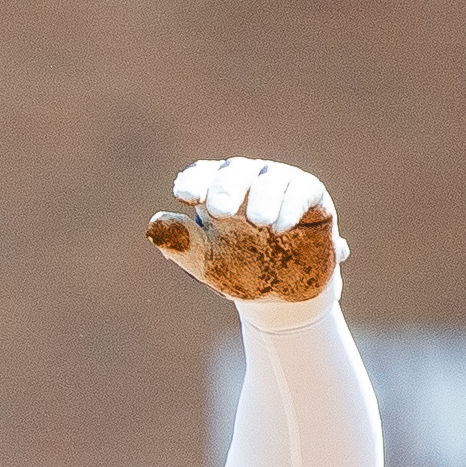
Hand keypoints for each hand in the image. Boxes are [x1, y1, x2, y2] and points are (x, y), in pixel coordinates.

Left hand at [147, 159, 342, 304]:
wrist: (281, 295)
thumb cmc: (239, 270)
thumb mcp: (206, 262)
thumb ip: (182, 244)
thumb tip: (154, 224)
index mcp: (216, 192)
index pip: (202, 175)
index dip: (194, 181)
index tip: (184, 196)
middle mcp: (248, 182)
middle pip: (235, 171)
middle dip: (227, 188)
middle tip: (220, 211)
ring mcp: (281, 185)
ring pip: (271, 178)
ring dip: (264, 197)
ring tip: (259, 222)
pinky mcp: (311, 197)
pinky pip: (302, 191)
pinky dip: (291, 206)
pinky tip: (279, 227)